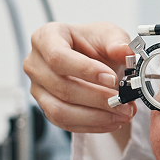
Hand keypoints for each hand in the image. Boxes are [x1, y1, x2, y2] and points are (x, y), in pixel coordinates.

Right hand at [24, 21, 136, 137]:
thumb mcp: (108, 34)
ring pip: (60, 110)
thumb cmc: (93, 43)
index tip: (111, 79)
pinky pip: (65, 123)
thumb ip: (117, 42)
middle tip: (122, 102)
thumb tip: (124, 52)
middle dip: (97, 98)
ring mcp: (37, 88)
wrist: (92, 58)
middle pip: (61, 87)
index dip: (85, 70)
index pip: (58, 57)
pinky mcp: (45, 108)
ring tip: (121, 114)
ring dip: (95, 117)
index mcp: (46, 37)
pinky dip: (91, 125)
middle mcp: (35, 64)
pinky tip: (111, 120)